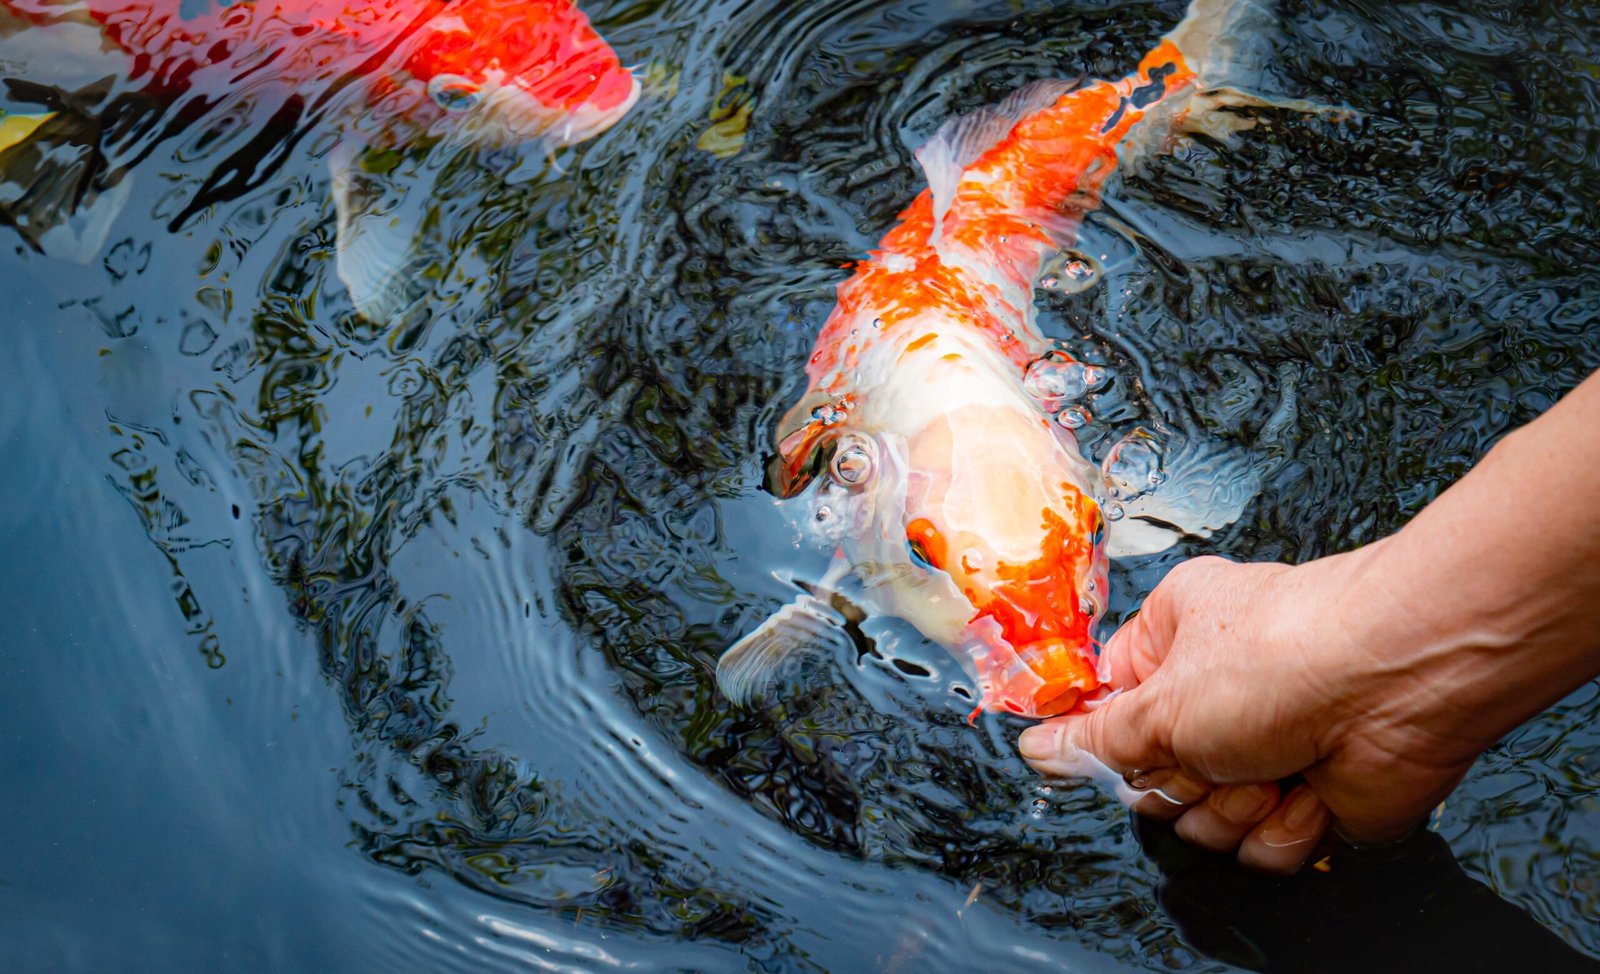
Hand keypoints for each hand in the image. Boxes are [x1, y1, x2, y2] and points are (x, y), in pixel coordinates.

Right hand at [1018, 549, 1484, 873]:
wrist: (1399, 684)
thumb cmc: (1283, 656)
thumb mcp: (1161, 701)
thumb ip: (1095, 739)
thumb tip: (1037, 746)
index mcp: (1174, 640)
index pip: (1109, 704)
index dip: (1111, 737)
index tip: (1120, 748)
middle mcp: (1218, 691)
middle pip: (1154, 778)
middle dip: (1181, 782)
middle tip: (1209, 751)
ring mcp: (1266, 745)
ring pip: (1206, 821)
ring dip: (1234, 806)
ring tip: (1272, 762)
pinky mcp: (1308, 794)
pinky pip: (1261, 846)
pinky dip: (1283, 826)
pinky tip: (1308, 787)